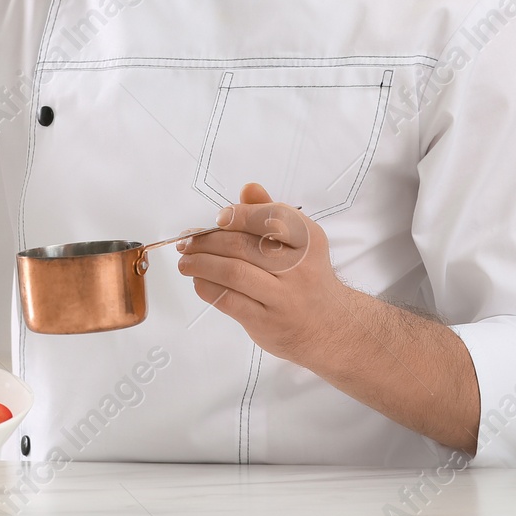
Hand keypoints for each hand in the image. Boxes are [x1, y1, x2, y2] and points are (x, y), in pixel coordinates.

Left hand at [176, 182, 347, 363]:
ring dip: (200, 264)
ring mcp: (284, 297)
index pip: (272, 217)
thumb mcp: (300, 242)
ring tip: (185, 261)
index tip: (218, 218)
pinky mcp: (267, 321)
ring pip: (233, 273)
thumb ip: (272, 213)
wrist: (329, 327)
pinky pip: (229, 300)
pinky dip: (207, 287)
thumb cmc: (306, 277)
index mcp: (308, 240)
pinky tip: (199, 281)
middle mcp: (299, 267)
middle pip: (243, 246)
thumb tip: (248, 189)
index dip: (239, 215)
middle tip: (187, 241)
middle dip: (207, 241)